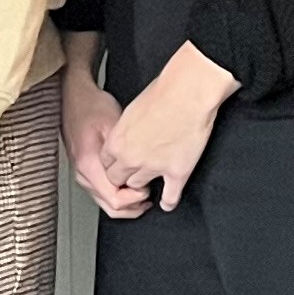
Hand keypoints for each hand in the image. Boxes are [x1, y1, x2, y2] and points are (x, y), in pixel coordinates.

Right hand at [62, 46, 147, 220]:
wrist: (73, 96)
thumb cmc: (91, 106)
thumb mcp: (114, 125)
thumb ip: (125, 152)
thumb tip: (143, 173)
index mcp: (90, 165)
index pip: (115, 199)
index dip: (137, 198)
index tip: (150, 187)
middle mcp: (84, 175)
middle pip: (111, 207)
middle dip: (135, 205)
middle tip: (152, 194)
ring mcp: (83, 175)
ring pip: (107, 203)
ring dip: (128, 202)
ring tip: (145, 192)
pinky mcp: (85, 172)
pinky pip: (103, 193)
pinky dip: (119, 195)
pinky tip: (131, 185)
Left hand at [95, 43, 234, 212]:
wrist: (188, 92)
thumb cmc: (163, 93)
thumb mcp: (132, 110)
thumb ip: (126, 130)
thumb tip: (130, 137)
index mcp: (117, 141)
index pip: (105, 164)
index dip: (114, 163)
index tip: (121, 163)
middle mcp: (131, 158)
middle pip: (118, 180)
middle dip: (124, 177)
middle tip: (133, 174)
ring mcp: (154, 167)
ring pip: (140, 188)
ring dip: (144, 185)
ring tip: (150, 183)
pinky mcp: (177, 172)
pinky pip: (170, 197)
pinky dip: (168, 201)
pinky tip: (167, 201)